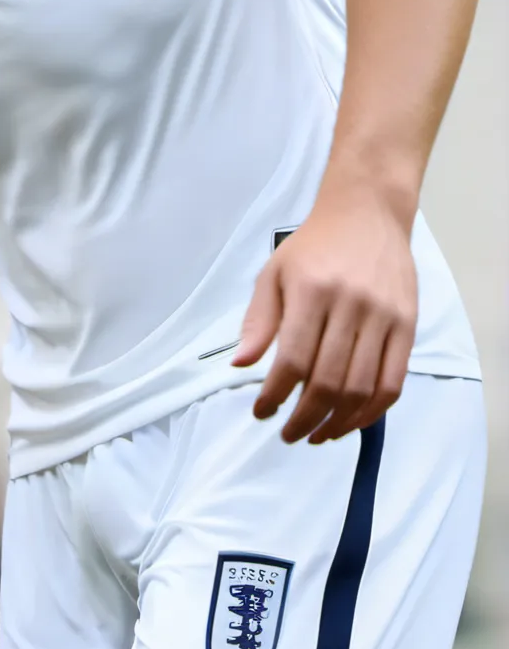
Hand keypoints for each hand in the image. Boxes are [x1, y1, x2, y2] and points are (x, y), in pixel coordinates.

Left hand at [232, 189, 417, 443]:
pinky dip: (371, 412)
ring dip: (336, 422)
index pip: (292, 359)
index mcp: (311, 290)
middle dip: (304, 418)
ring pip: (361, 388)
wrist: (367, 213)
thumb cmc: (314, 246)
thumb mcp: (275, 272)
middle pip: (328, 380)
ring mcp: (384, 317)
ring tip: (316, 435)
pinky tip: (350, 422)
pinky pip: (393, 382)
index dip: (274, 395)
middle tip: (288, 433)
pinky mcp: (407, 325)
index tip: (262, 413)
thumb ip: (259, 320)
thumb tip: (240, 364)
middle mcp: (350, 304)